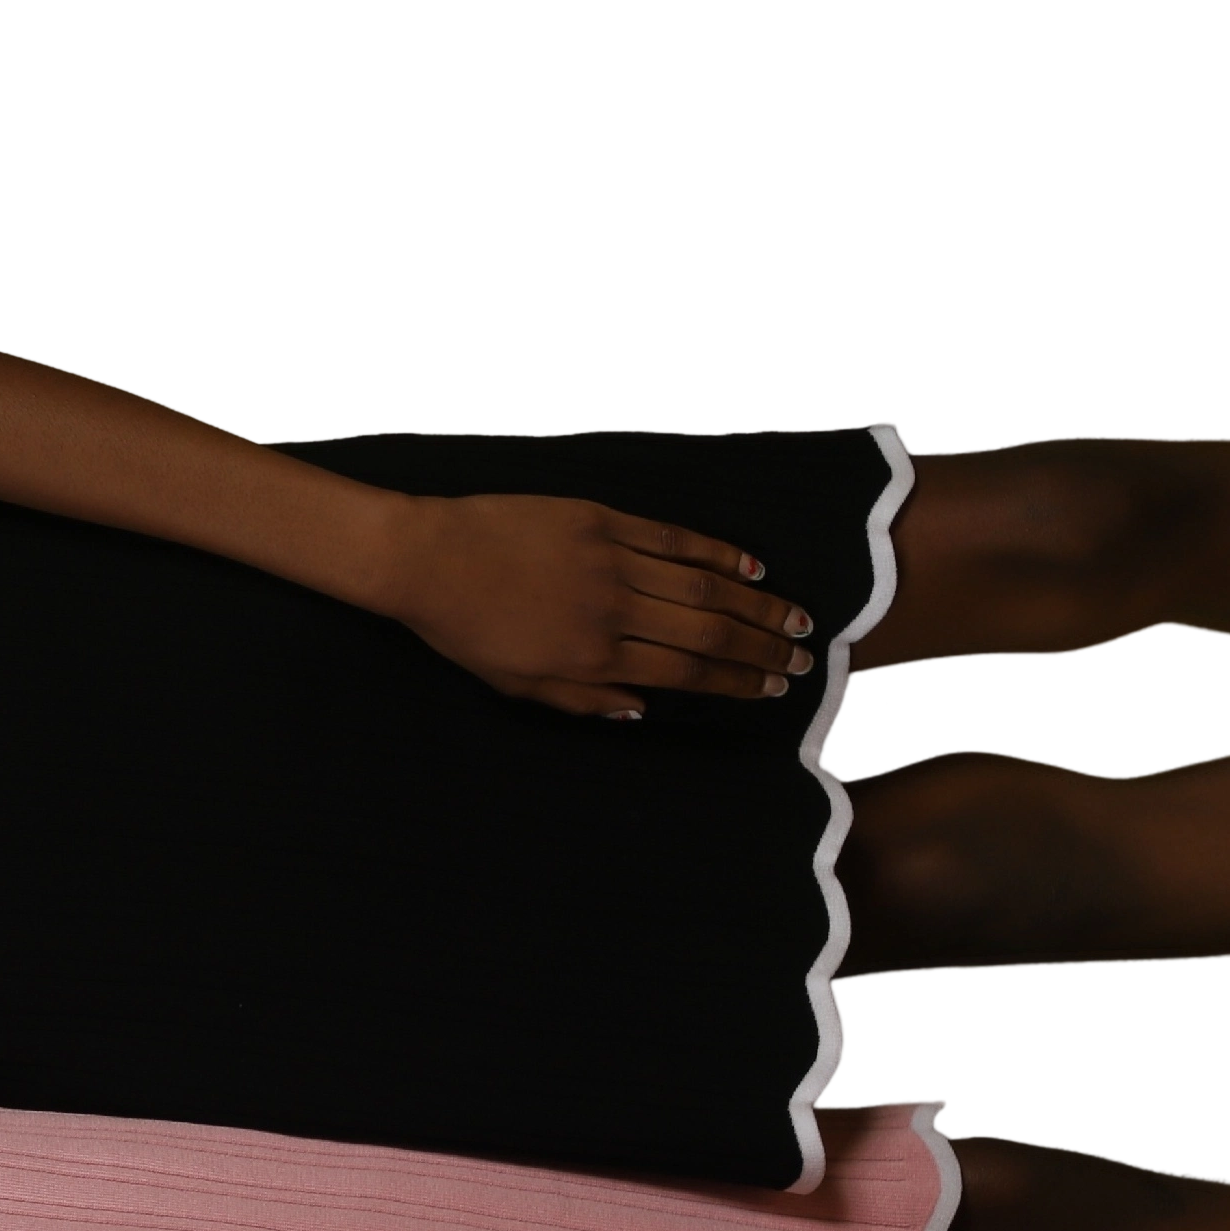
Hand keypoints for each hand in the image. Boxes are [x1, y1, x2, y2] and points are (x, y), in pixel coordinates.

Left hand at [362, 493, 809, 721]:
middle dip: (762, 647)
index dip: (735, 681)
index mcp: (591, 659)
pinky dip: (715, 552)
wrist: (425, 559)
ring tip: (795, 616)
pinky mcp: (600, 521)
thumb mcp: (515, 684)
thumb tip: (643, 710)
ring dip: (755, 603)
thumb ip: (582, 701)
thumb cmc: (463, 629)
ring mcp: (610, 562)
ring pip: (701, 586)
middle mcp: (611, 612)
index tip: (772, 687)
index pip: (684, 674)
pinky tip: (749, 565)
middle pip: (707, 633)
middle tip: (804, 656)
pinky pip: (671, 539)